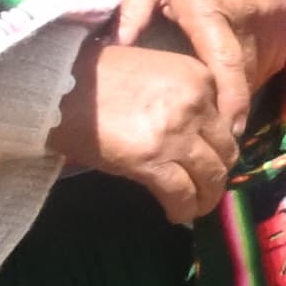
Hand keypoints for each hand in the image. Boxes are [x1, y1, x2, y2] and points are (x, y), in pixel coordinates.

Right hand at [51, 39, 233, 223]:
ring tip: (197, 206)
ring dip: (207, 196)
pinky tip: (176, 214)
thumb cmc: (98, 76)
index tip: (212, 157)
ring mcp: (176, 133)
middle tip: (207, 187)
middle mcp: (196, 104)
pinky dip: (184, 209)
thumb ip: (184, 95)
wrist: (58, 87)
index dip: (220, 144)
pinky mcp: (152, 161)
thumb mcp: (156, 70)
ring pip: (210, 175)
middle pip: (225, 149)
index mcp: (200, 76)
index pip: (227, 119)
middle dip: (219, 172)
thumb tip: (198, 132)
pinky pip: (181, 193)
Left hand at [117, 0, 285, 136]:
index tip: (226, 133)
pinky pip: (273, 57)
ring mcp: (276, 19)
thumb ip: (132, 13)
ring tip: (220, 107)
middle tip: (212, 131)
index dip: (228, 103)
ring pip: (263, 70)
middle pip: (247, 77)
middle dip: (232, 105)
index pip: (226, 67)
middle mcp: (253, 19)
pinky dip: (255, 71)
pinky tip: (235, 76)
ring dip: (244, 89)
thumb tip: (115, 49)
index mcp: (213, 12)